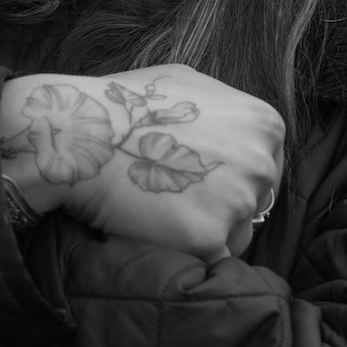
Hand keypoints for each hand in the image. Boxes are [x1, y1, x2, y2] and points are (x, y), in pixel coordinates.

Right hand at [0, 64, 283, 260]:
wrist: (79, 135)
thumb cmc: (126, 105)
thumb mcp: (188, 84)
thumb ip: (224, 107)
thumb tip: (236, 127)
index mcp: (263, 124)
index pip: (267, 165)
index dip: (235, 175)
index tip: (204, 179)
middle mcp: (260, 163)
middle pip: (257, 201)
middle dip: (225, 204)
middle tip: (181, 198)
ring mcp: (237, 203)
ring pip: (237, 235)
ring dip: (208, 232)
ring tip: (165, 212)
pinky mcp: (208, 240)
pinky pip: (213, 262)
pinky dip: (188, 254)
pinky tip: (158, 231)